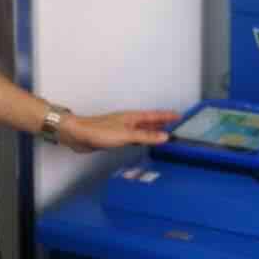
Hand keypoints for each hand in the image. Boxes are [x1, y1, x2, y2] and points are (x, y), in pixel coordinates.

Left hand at [58, 110, 179, 152]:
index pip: (155, 115)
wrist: (78, 135)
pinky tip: (144, 143)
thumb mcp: (127, 135)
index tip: (180, 116)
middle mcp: (130, 121)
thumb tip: (165, 136)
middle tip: (176, 126)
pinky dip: (143, 139)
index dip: (168, 116)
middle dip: (163, 123)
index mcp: (133, 117)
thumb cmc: (100, 132)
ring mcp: (123, 129)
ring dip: (153, 131)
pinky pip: (135, 137)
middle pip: (150, 122)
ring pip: (143, 129)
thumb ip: (146, 136)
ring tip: (164, 134)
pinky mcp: (116, 137)